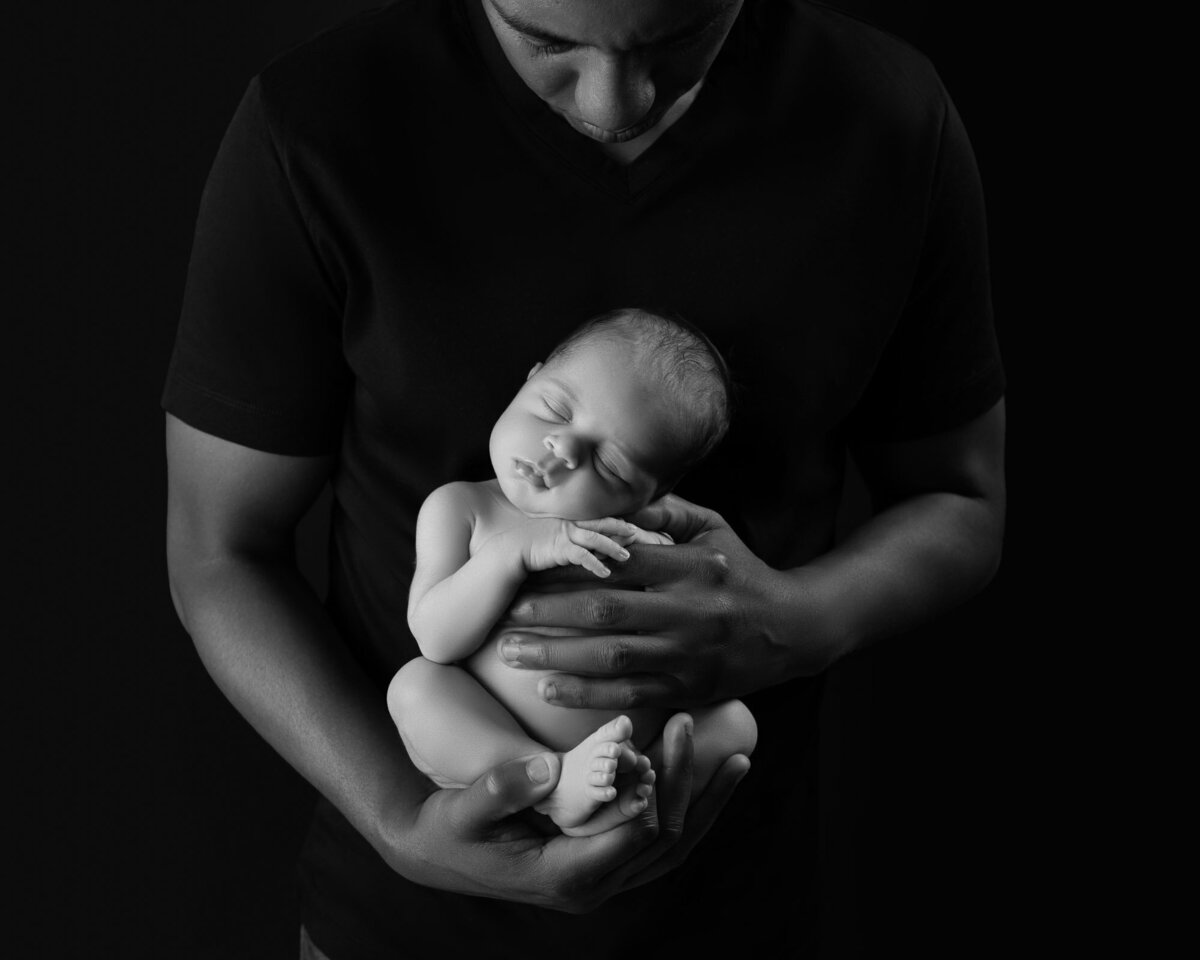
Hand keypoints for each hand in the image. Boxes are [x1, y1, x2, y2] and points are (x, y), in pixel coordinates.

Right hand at [383, 713, 749, 912]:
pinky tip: (709, 781)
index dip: (651, 789)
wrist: (437, 856)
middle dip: (687, 784)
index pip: (632, 835)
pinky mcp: (605, 865)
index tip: (658, 740)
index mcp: (566, 875)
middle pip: (663, 839)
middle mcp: (594, 886)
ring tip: (737, 761)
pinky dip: (688, 812)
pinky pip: (659, 844)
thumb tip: (546, 766)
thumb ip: (499, 790)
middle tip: (689, 725)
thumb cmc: (450, 831)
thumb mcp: (463, 810)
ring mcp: (604, 880)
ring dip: (705, 803)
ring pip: (672, 847)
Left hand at [496, 494, 836, 709]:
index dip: (569, 567)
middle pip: (606, 612)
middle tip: (500, 615)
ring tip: (509, 654)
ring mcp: (689, 654)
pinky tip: (548, 690)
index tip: (526, 569)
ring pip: (612, 657)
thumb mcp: (712, 526)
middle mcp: (689, 610)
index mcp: (690, 565)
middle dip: (547, 614)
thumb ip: (663, 512)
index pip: (619, 563)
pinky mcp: (689, 689)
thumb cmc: (741, 570)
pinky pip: (631, 695)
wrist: (795, 629)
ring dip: (556, 657)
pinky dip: (587, 695)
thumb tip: (609, 502)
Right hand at [519, 517, 637, 578]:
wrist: (509, 547)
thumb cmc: (526, 541)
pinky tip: (606, 572)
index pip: (594, 518)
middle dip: (619, 528)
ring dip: (613, 547)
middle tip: (635, 533)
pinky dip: (596, 564)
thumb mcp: (546, 532)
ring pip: (596, 539)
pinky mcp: (560, 549)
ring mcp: (565, 535)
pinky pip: (583, 556)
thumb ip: (560, 533)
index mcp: (567, 519)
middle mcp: (569, 524)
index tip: (627, 524)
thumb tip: (572, 540)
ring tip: (627, 556)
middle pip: (600, 524)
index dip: (612, 521)